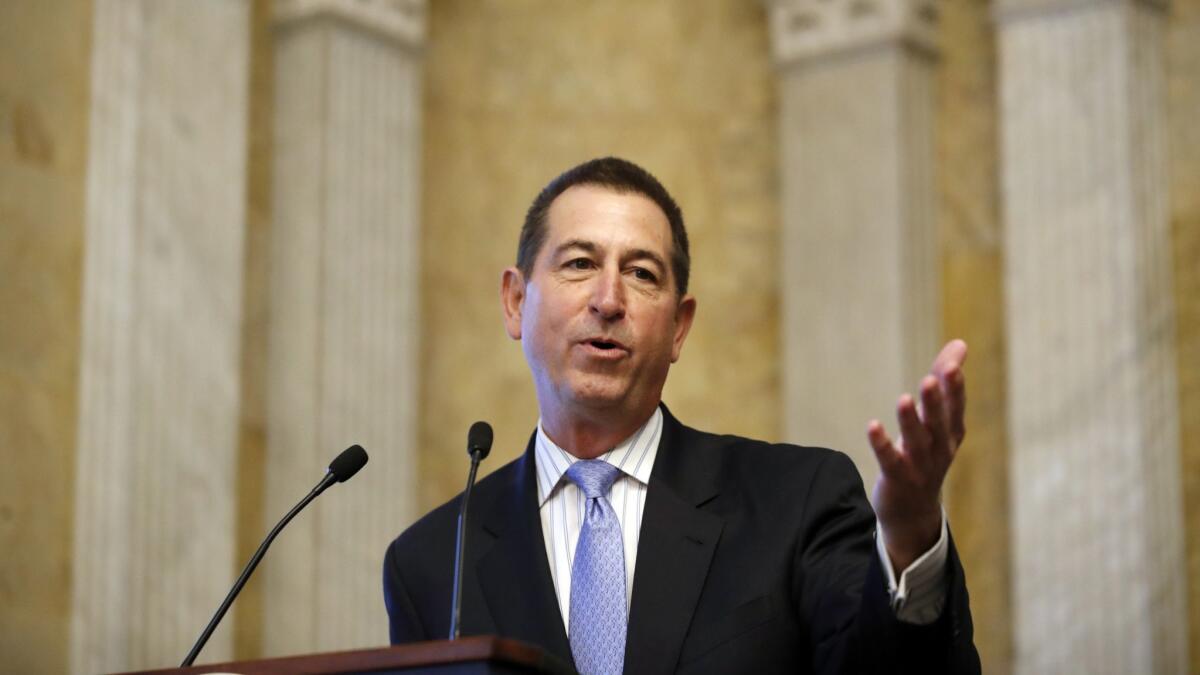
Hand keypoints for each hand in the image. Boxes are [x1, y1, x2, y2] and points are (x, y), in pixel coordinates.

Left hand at [867, 339, 966, 571]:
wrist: (914, 511)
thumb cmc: (927, 454)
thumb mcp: (939, 420)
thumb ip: (945, 381)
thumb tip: (960, 343)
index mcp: (951, 433)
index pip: (956, 408)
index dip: (954, 388)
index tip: (952, 365)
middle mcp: (940, 449)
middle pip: (939, 423)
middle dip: (936, 401)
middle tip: (932, 377)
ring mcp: (920, 467)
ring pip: (917, 442)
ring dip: (910, 421)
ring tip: (904, 398)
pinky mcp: (898, 478)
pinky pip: (890, 461)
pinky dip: (882, 444)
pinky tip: (872, 426)